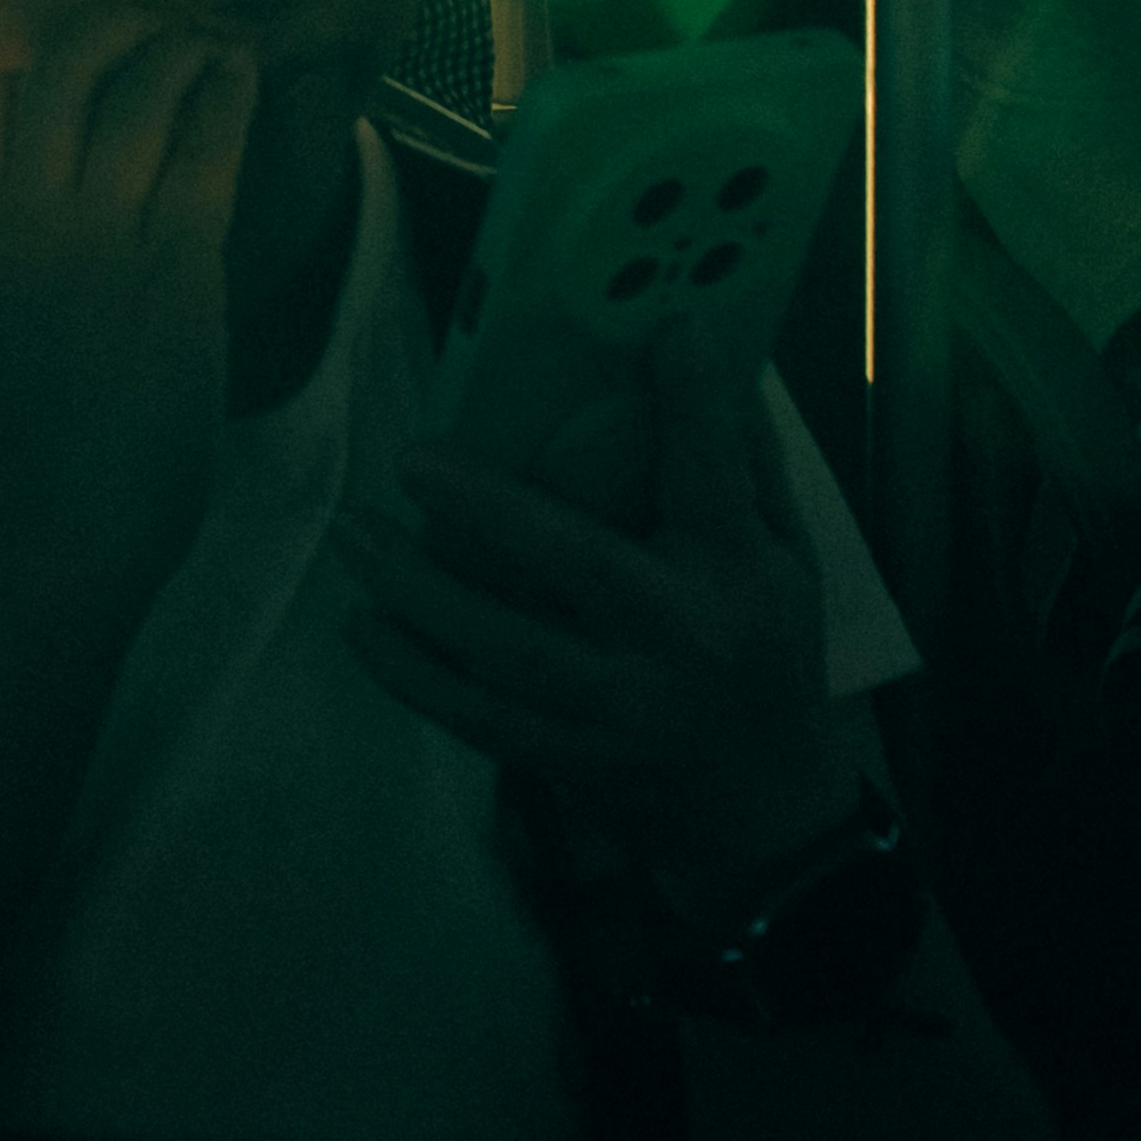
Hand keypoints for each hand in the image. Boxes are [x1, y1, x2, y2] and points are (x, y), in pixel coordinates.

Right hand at [0, 6, 256, 595]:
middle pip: (60, 73)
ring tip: (211, 44)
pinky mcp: (175, 266)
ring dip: (181, 51)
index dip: (30, 71)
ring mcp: (101, 240)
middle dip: (113, 29)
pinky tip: (242, 79)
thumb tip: (24, 190)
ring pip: (138, 96)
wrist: (67, 520)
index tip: (74, 69)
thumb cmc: (32, 439)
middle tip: (153, 24)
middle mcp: (29, 221)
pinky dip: (225, 100)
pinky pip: (202, 153)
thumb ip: (1, 246)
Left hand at [336, 313, 845, 899]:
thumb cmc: (768, 656)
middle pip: (576, 566)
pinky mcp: (567, 755)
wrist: (763, 812)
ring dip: (418, 591)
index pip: (713, 475)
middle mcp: (672, 638)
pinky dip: (413, 674)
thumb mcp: (787, 560)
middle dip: (488, 511)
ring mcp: (613, 708)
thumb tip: (701, 351)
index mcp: (736, 575)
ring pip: (503, 648)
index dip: (693, 401)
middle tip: (411, 458)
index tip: (666, 327)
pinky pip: (476, 715)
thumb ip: (745, 467)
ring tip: (353, 533)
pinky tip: (362, 625)